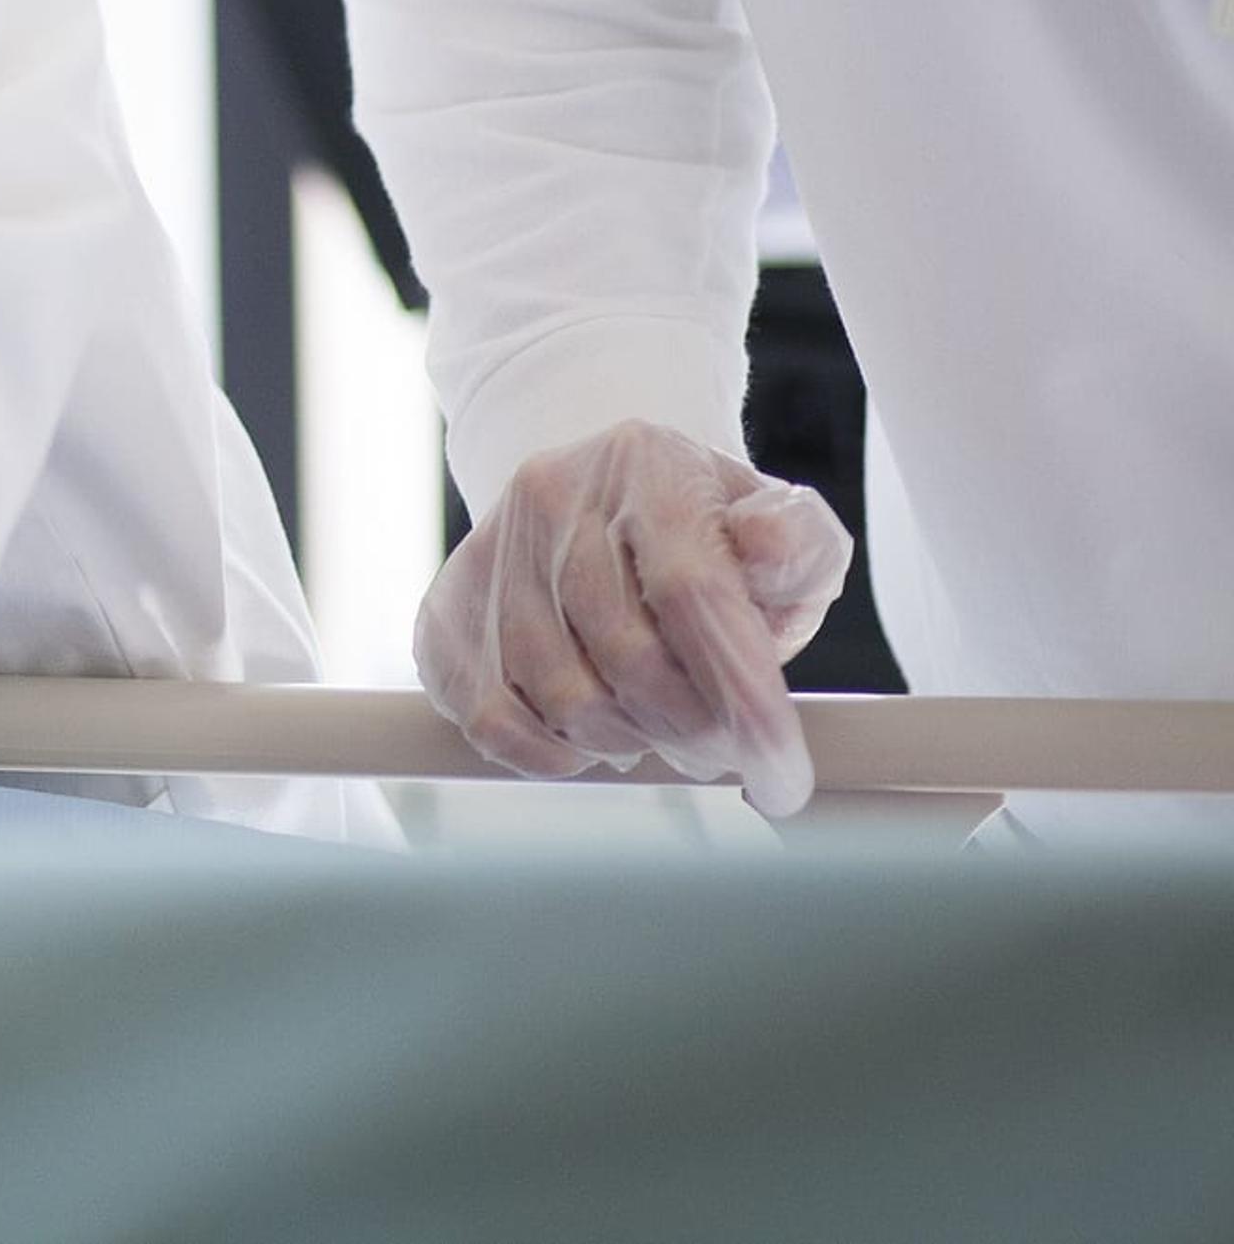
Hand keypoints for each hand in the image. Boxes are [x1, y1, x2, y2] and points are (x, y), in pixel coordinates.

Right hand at [415, 419, 851, 817]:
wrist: (602, 500)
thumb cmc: (706, 532)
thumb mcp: (778, 525)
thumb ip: (797, 542)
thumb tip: (767, 548)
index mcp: (645, 465)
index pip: (692, 592)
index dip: (742, 698)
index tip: (782, 778)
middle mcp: (552, 494)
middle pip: (626, 655)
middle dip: (692, 731)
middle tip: (723, 753)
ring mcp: (491, 550)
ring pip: (560, 694)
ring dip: (625, 742)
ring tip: (658, 734)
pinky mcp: (445, 606)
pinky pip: (488, 714)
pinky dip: (545, 753)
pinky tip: (586, 744)